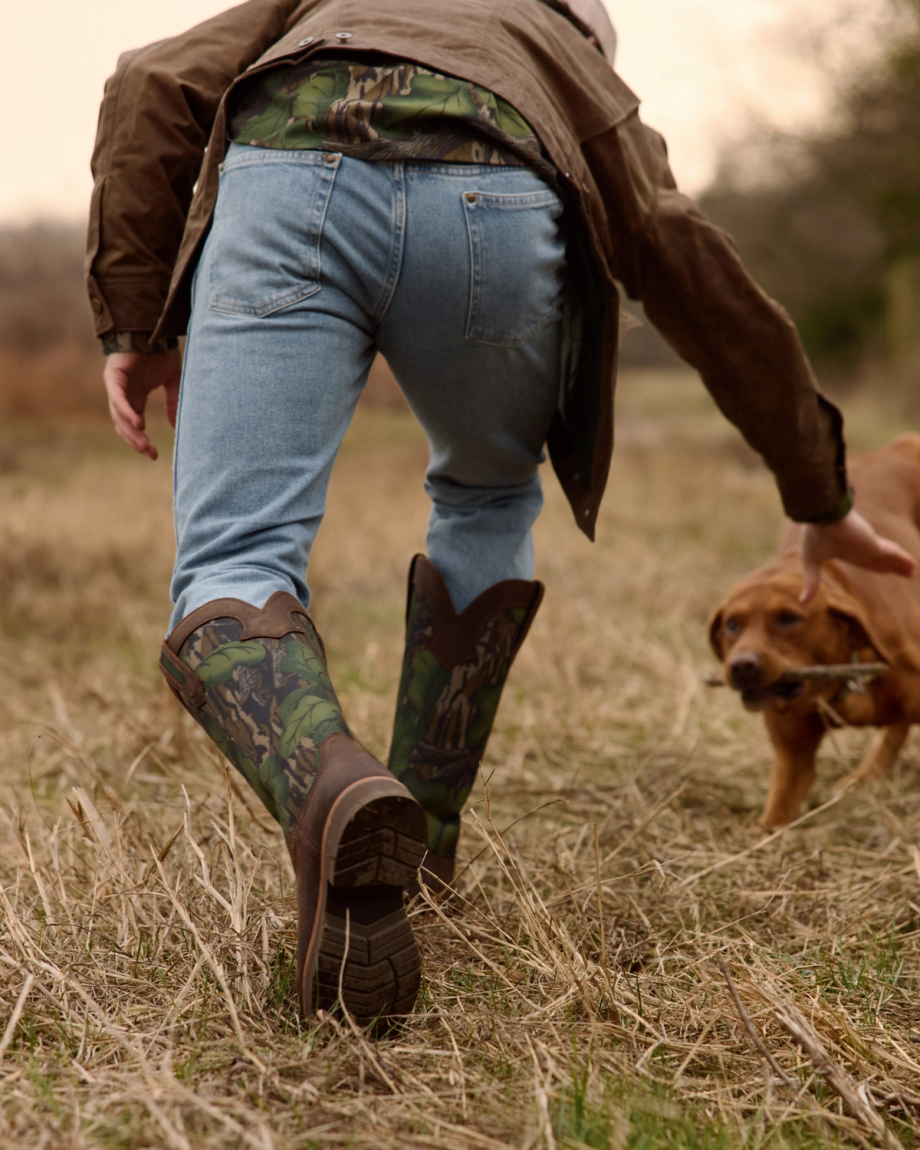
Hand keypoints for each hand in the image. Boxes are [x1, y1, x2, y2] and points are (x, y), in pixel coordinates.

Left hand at [103, 349, 181, 460]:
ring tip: (145, 444)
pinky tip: (139, 423)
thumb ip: (173, 403)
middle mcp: (123, 395)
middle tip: (150, 453)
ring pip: (119, 416)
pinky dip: (127, 412)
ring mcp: (116, 386)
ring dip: (131, 432)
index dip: (141, 440)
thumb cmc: (161, 352)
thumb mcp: (173, 382)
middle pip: (124, 425)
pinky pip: (118, 399)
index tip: (154, 454)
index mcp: (135, 397)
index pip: (134, 425)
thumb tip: (177, 426)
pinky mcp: (114, 377)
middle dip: (136, 441)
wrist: (154, 328)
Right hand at [800, 508, 915, 601]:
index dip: (876, 567)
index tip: (886, 571)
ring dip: (901, 564)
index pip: (865, 562)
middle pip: (880, 560)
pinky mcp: (873, 544)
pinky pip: (892, 552)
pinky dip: (902, 558)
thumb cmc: (814, 534)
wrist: (821, 516)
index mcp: (846, 551)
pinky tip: (912, 563)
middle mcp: (860, 548)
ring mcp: (868, 545)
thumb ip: (812, 581)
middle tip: (907, 572)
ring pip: (889, 557)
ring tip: (913, 570)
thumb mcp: (811, 562)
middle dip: (892, 566)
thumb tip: (803, 602)